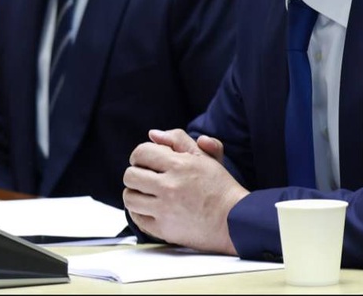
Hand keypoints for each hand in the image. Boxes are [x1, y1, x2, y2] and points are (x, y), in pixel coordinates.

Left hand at [124, 129, 247, 253]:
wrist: (234, 220)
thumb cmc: (220, 187)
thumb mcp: (205, 156)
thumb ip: (178, 140)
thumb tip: (153, 134)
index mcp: (179, 165)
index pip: (141, 153)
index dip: (139, 155)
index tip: (143, 161)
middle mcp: (169, 186)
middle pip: (130, 175)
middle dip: (135, 173)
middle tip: (144, 177)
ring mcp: (165, 209)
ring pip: (129, 198)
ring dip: (134, 193)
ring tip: (145, 193)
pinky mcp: (164, 229)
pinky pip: (137, 218)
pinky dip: (138, 212)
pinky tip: (148, 208)